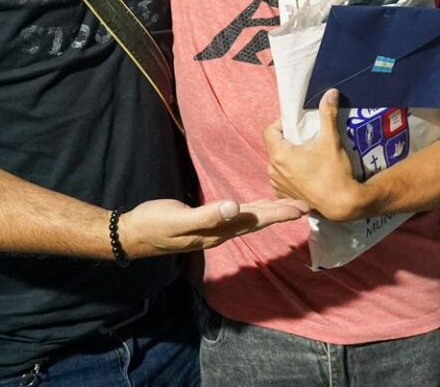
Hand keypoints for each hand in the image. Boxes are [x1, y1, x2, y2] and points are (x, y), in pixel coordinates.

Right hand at [117, 195, 307, 257]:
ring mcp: (214, 228)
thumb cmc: (154, 225)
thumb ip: (207, 215)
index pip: (256, 220)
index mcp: (219, 230)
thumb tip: (234, 207)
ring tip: (290, 206)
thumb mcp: (179, 220)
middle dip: (282, 213)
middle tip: (307, 205)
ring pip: (249, 219)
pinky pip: (238, 216)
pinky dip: (253, 210)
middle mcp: (221, 231)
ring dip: (270, 212)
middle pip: (258, 220)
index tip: (302, 208)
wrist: (133, 234)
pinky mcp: (207, 221)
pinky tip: (258, 206)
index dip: (279, 213)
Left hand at [263, 90, 374, 222]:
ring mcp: (277, 185)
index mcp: (280, 155)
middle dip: (288, 140)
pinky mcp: (284, 196)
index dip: (280, 123)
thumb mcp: (331, 140)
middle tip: (306, 137)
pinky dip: (291, 173)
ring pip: (278, 163)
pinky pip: (282, 178)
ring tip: (308, 155)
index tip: (296, 123)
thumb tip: (330, 92)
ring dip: (289, 157)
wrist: (342, 205)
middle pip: (274, 147)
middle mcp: (273, 170)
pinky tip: (308, 173)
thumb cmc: (334, 172)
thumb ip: (327, 114)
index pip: (269, 131)